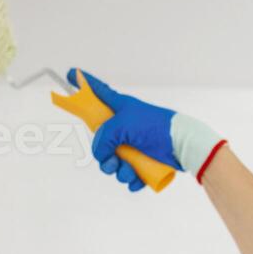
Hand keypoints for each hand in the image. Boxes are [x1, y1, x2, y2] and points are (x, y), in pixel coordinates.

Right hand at [65, 68, 224, 191]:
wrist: (182, 144)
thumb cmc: (154, 127)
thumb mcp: (122, 126)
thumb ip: (103, 138)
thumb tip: (101, 156)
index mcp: (119, 108)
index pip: (97, 91)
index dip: (83, 83)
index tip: (70, 73)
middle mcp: (125, 126)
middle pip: (102, 142)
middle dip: (104, 158)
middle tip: (112, 161)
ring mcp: (135, 145)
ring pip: (115, 164)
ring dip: (120, 172)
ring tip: (130, 170)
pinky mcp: (145, 161)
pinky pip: (131, 176)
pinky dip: (133, 180)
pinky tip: (138, 179)